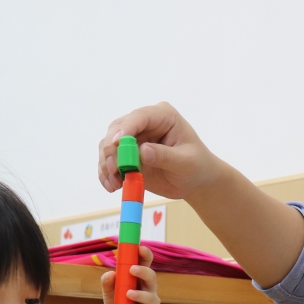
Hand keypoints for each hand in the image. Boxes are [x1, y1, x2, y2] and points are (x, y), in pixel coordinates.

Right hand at [98, 103, 227, 199]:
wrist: (195, 180)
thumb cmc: (196, 165)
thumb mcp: (186, 162)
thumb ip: (165, 156)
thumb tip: (143, 151)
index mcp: (162, 116)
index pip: (139, 116)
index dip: (125, 129)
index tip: (116, 143)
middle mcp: (144, 124)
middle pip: (117, 129)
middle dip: (111, 149)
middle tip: (114, 169)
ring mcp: (133, 139)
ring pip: (109, 145)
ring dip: (107, 164)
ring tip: (115, 184)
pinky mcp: (126, 156)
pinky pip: (109, 162)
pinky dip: (107, 175)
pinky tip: (112, 186)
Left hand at [102, 245, 159, 303]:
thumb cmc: (116, 302)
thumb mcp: (108, 291)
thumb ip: (107, 282)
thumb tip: (110, 274)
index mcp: (139, 277)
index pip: (145, 262)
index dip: (145, 254)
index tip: (140, 248)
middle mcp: (148, 287)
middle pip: (151, 276)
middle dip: (143, 271)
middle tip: (132, 269)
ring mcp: (151, 302)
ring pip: (151, 296)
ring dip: (140, 294)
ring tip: (128, 294)